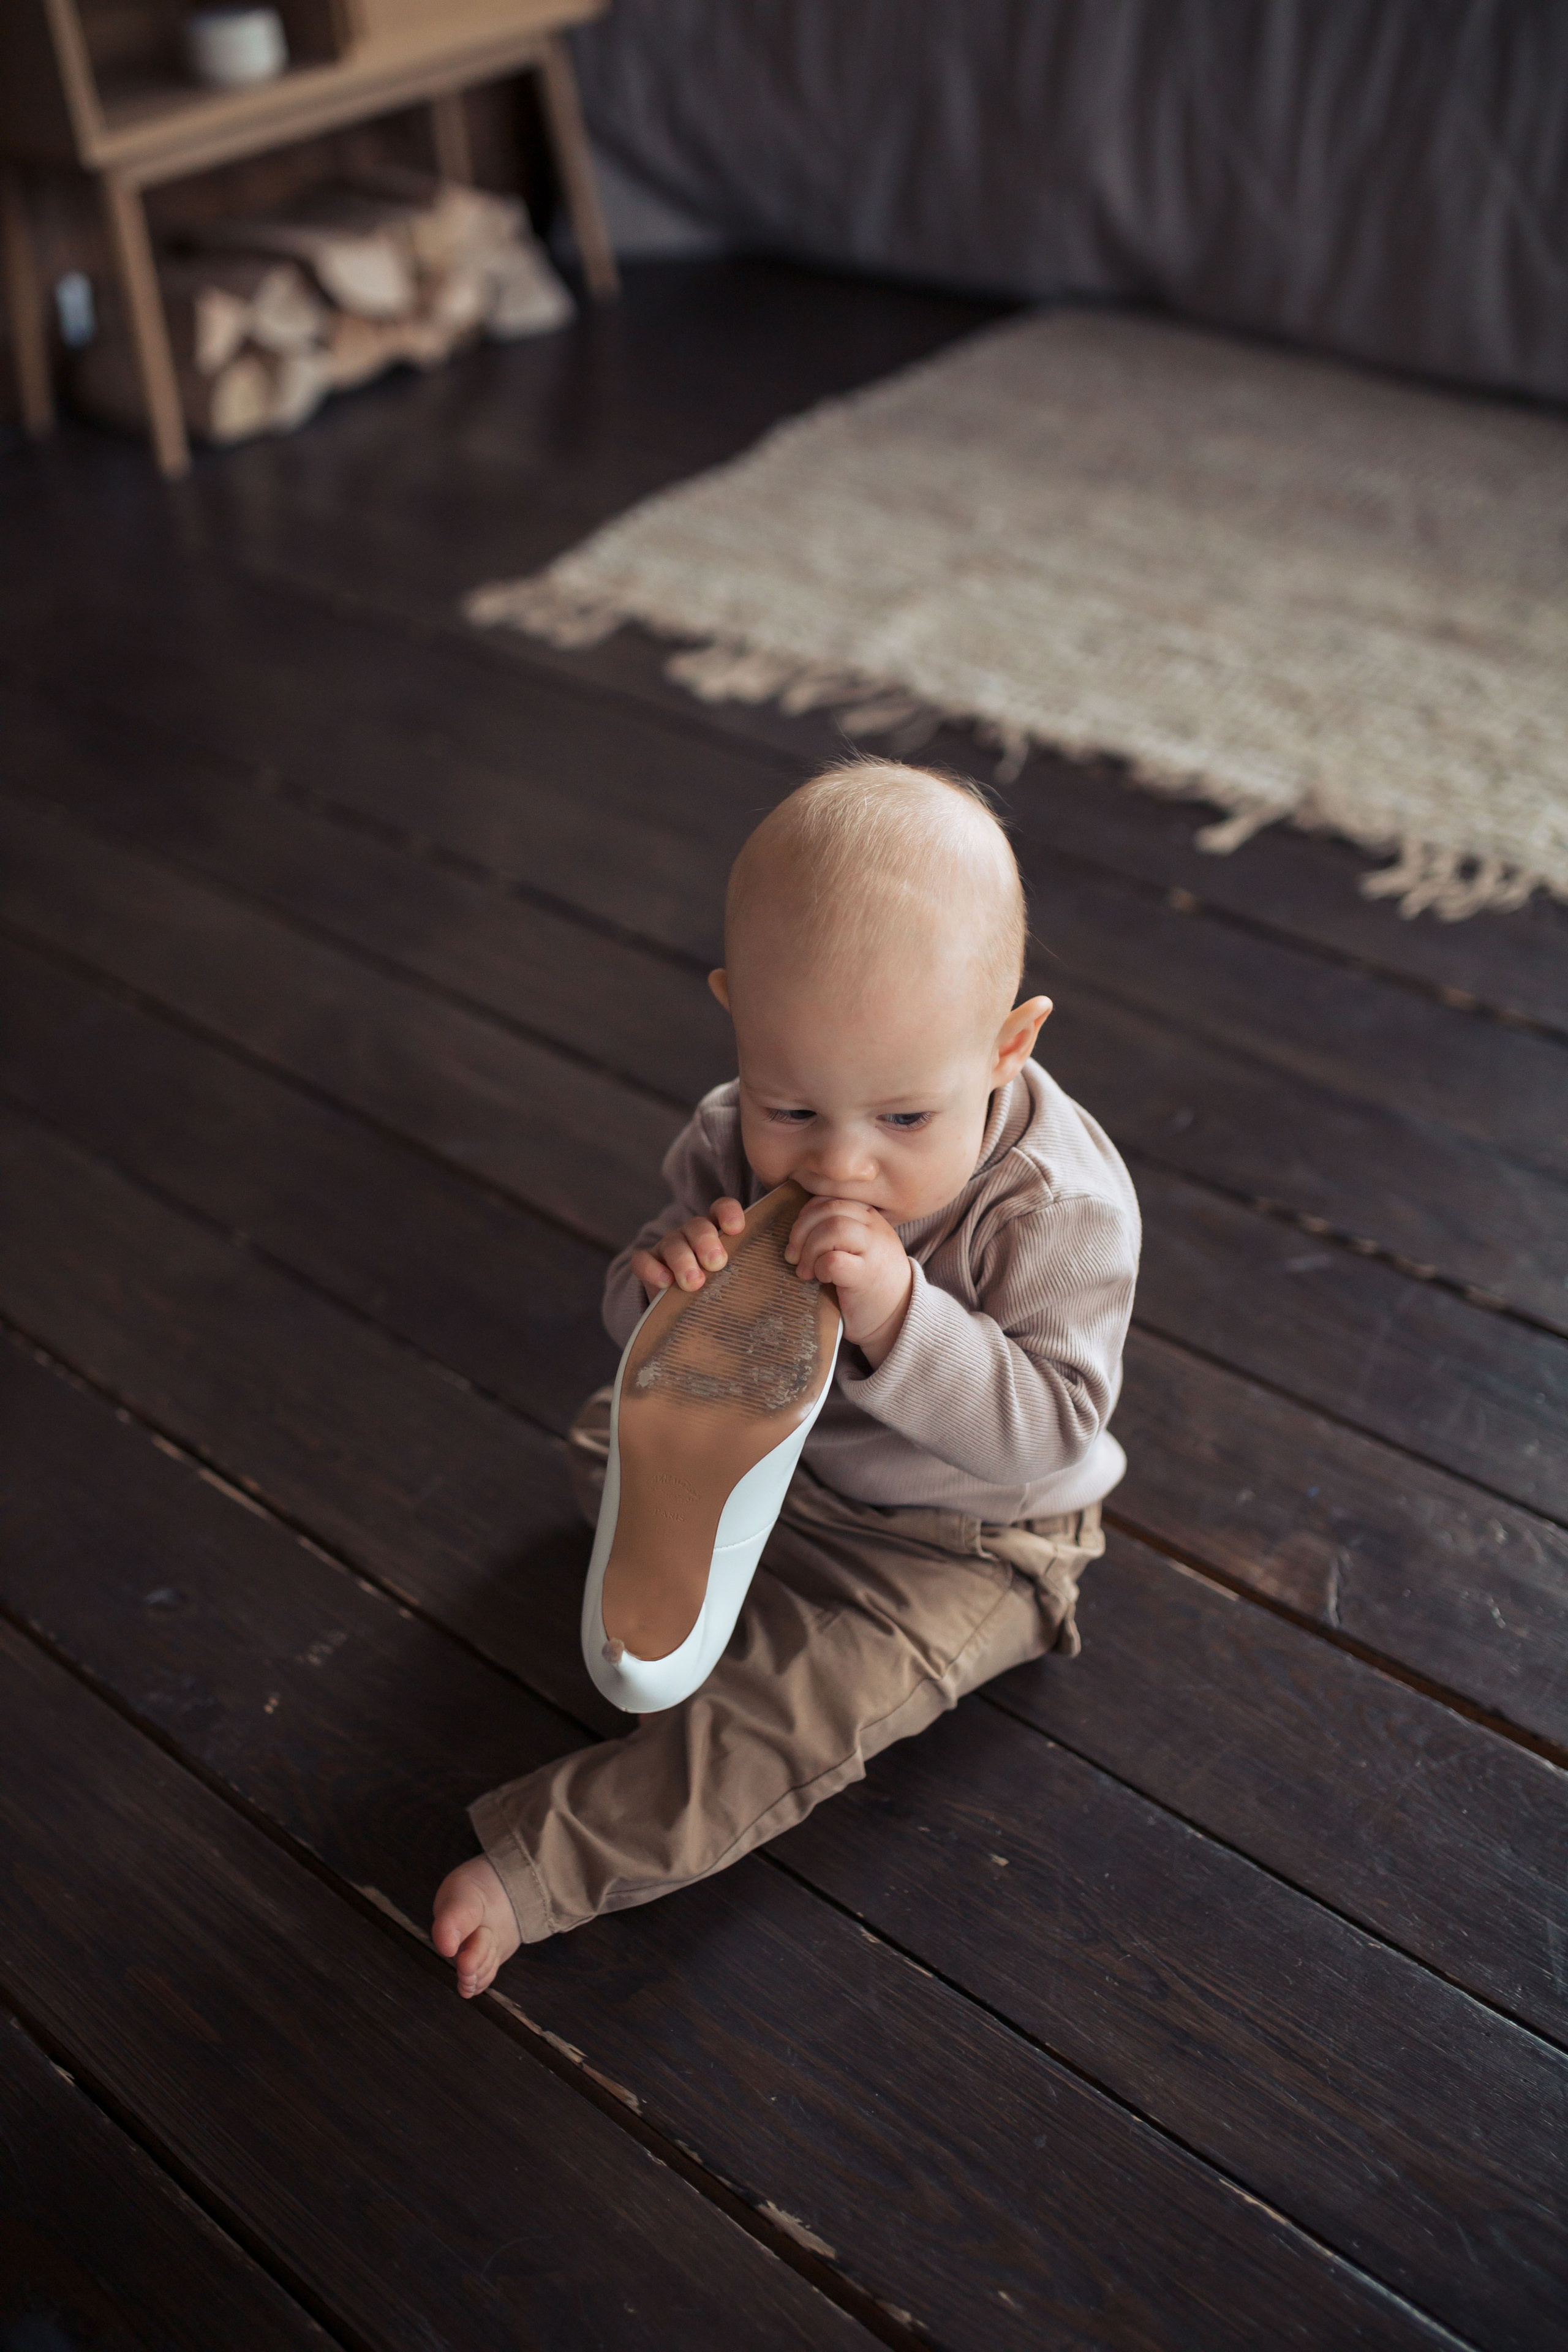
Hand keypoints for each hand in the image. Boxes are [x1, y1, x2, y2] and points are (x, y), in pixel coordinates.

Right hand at [630, 1196, 745, 1296]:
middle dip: (706, 1242)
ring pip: (672, 1242)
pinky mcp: (649, 1264)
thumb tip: (795, 1280)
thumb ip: (756, 1272)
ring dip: (683, 1260)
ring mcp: (668, 1247)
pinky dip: (652, 1269)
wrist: (685, 1307)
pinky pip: (643, 1260)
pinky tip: (665, 1283)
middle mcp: (692, 1234)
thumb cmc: (723, 1289)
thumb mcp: (740, 1277)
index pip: (722, 1208)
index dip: (729, 1213)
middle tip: (717, 1263)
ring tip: (694, 1283)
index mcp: (718, 1230)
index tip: (736, 1229)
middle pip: (697, 1226)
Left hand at [786, 1195, 912, 1364]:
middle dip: (801, 1231)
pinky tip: (823, 1279)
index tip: (798, 1238)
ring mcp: (874, 1250)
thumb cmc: (868, 1283)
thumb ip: (836, 1229)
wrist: (897, 1318)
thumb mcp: (857, 1247)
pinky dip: (820, 1268)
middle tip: (794, 1257)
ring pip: (832, 1228)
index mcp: (869, 1217)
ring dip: (809, 1250)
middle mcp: (874, 1228)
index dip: (807, 1215)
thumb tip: (798, 1226)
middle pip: (828, 1209)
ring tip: (806, 1271)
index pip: (830, 1198)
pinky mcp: (867, 1276)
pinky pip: (833, 1260)